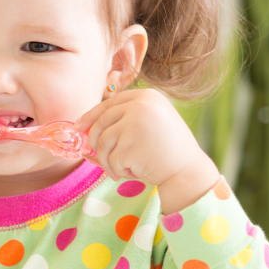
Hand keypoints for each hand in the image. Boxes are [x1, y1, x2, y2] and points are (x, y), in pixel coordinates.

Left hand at [74, 89, 218, 213]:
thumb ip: (125, 118)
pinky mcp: (129, 146)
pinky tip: (136, 171)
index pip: (110, 103)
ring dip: (108, 160)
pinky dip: (118, 170)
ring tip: (125, 167)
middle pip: (101, 122)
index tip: (80, 126)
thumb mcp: (151, 122)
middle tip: (97, 155)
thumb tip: (85, 125)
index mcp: (147, 96)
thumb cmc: (167, 150)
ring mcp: (134, 124)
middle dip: (95, 141)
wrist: (188, 171)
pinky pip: (110, 160)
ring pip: (102, 142)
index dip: (92, 115)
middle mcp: (140, 106)